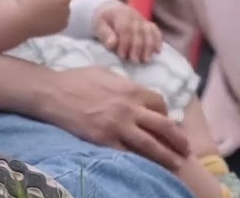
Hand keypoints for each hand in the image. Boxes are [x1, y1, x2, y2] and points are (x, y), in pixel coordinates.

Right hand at [16, 0, 76, 36]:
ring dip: (59, 8)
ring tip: (43, 11)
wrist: (20, 19)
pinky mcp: (63, 24)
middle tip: (46, 0)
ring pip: (65, 8)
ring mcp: (65, 13)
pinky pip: (63, 19)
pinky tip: (45, 19)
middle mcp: (65, 0)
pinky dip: (57, 19)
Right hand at [43, 67, 190, 169]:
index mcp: (132, 89)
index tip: (168, 123)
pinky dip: (139, 161)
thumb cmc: (77, 79)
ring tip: (176, 164)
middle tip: (186, 149)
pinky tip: (146, 167)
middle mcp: (129, 108)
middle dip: (178, 139)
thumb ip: (125, 84)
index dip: (167, 115)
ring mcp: (117, 126)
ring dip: (166, 155)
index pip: (160, 103)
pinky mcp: (104, 140)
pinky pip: (127, 154)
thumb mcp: (107, 73)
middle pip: (163, 126)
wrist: (53, 93)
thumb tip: (136, 93)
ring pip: (150, 144)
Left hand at [95, 2, 162, 62]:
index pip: (126, 29)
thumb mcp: (99, 25)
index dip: (125, 43)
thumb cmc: (103, 20)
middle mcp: (134, 15)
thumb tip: (112, 44)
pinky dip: (157, 40)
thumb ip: (105, 34)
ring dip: (149, 46)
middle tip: (134, 60)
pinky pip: (155, 30)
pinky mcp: (147, 24)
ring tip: (146, 60)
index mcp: (121, 14)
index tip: (122, 55)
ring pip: (149, 32)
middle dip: (137, 47)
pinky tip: (157, 51)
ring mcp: (142, 19)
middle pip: (139, 31)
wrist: (111, 10)